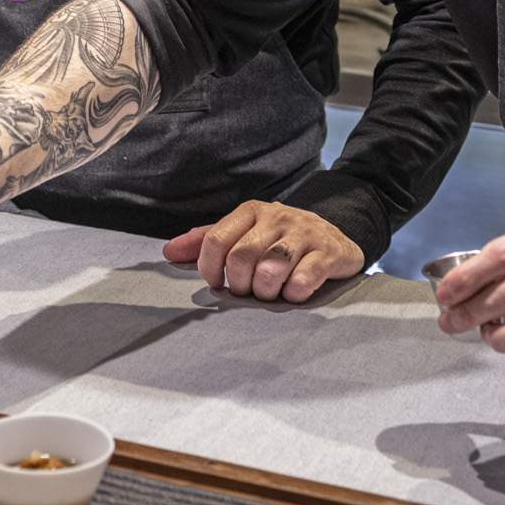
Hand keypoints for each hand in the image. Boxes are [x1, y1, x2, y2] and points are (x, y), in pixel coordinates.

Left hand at [162, 201, 363, 301]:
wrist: (335, 236)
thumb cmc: (280, 240)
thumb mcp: (245, 233)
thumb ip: (208, 241)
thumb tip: (168, 252)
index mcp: (251, 211)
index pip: (215, 240)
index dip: (210, 269)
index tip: (217, 283)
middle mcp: (278, 217)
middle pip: (241, 257)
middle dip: (240, 284)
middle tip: (248, 290)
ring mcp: (305, 233)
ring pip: (271, 269)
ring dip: (266, 291)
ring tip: (270, 293)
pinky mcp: (329, 252)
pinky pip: (303, 279)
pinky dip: (294, 293)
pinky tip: (294, 292)